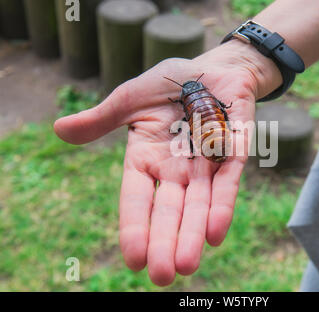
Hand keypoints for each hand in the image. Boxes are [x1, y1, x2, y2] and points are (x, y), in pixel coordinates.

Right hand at [54, 40, 280, 285]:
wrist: (213, 67)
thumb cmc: (170, 83)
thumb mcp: (131, 98)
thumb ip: (102, 118)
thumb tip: (58, 130)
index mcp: (148, 158)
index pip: (137, 198)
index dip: (134, 227)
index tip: (133, 258)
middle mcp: (176, 168)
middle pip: (169, 210)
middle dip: (166, 241)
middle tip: (161, 276)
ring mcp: (206, 162)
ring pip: (199, 204)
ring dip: (193, 233)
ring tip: (187, 265)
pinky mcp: (234, 151)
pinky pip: (228, 181)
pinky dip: (222, 205)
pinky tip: (216, 233)